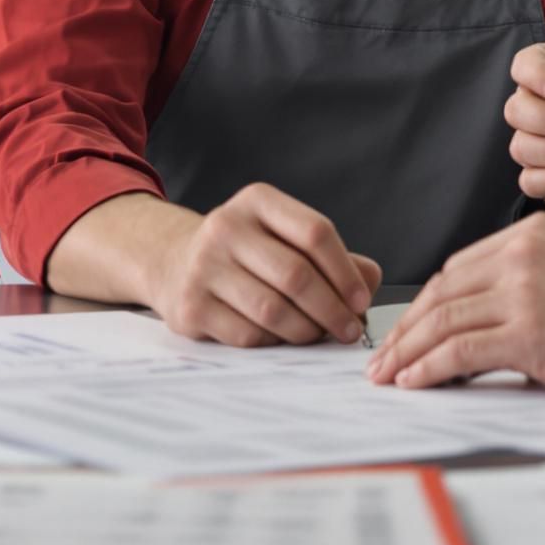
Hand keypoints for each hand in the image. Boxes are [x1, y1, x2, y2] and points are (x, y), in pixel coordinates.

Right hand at [146, 183, 383, 347]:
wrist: (174, 263)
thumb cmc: (246, 253)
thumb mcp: (284, 237)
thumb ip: (331, 256)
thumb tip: (369, 282)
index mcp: (257, 201)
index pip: (314, 232)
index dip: (345, 271)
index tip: (362, 300)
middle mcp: (226, 227)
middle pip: (296, 275)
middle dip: (332, 309)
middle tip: (349, 329)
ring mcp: (203, 267)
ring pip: (273, 310)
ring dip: (307, 331)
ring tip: (320, 335)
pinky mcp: (191, 307)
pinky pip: (248, 335)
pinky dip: (275, 343)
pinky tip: (283, 338)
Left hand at [365, 214, 544, 394]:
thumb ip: (540, 284)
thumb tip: (505, 327)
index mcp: (534, 235)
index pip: (460, 268)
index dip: (429, 302)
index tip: (412, 327)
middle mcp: (521, 255)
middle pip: (441, 292)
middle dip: (405, 328)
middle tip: (383, 356)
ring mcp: (523, 293)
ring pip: (441, 322)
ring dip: (405, 353)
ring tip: (386, 376)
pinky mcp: (529, 333)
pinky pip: (459, 353)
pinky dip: (428, 369)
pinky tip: (414, 383)